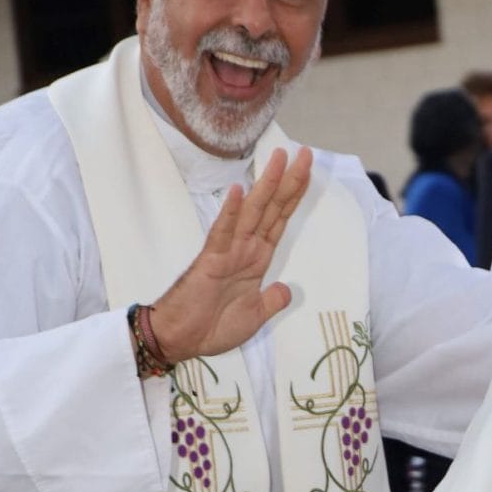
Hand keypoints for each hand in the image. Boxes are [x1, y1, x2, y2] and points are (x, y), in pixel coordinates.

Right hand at [150, 147, 312, 363]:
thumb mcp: (254, 316)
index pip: (279, 220)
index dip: (294, 196)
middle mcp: (245, 248)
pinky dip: (230, 213)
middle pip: (271, 208)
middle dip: (289, 181)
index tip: (308, 170)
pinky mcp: (211, 260)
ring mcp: (229, 251)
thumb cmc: (213, 326)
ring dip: (266, 185)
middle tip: (304, 152)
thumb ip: (271, 301)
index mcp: (257, 258)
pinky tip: (238, 192)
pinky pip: (222, 233)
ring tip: (279, 159)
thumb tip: (286, 290)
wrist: (183, 339)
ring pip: (252, 212)